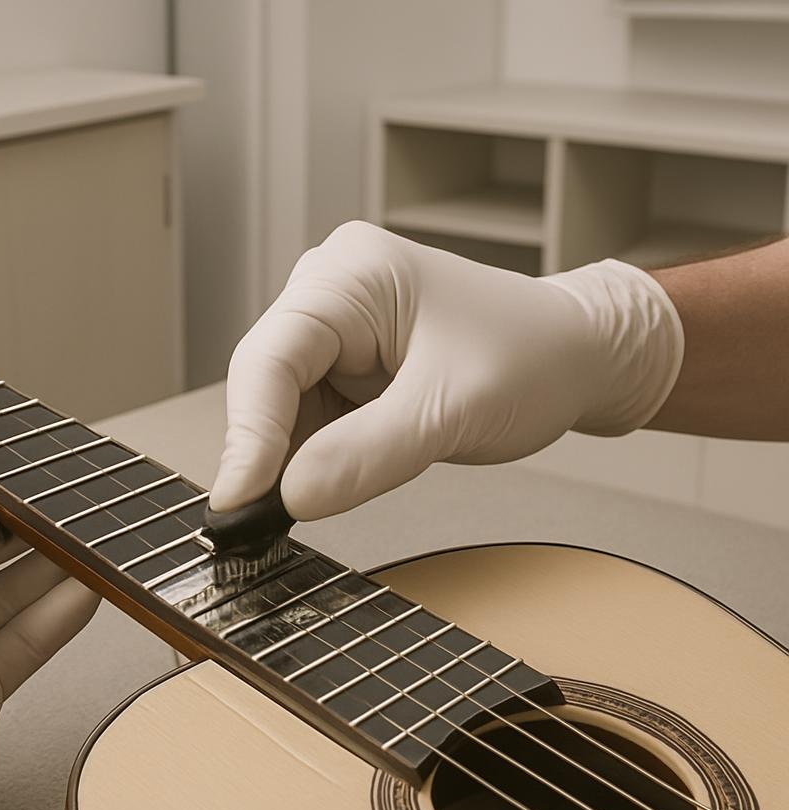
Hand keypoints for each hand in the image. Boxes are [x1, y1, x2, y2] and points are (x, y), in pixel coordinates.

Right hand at [210, 221, 683, 520]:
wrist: (577, 358)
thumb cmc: (532, 357)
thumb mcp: (452, 409)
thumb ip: (367, 454)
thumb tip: (288, 496)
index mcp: (352, 275)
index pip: (272, 358)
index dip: (248, 436)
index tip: (236, 504)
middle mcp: (331, 291)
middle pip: (265, 382)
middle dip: (262, 454)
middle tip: (251, 529)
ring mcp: (335, 329)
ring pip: (279, 408)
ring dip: (282, 463)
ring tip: (281, 520)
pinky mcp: (343, 365)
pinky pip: (306, 419)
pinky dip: (307, 460)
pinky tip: (312, 492)